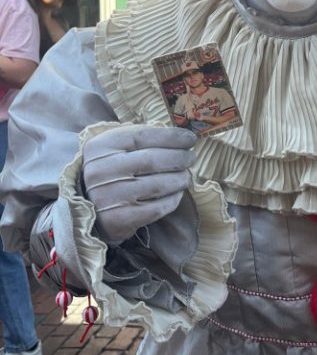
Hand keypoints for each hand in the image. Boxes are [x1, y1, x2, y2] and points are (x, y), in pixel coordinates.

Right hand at [83, 125, 196, 243]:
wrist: (88, 209)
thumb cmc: (110, 172)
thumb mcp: (114, 148)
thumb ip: (139, 139)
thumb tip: (178, 137)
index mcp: (100, 147)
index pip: (142, 135)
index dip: (171, 136)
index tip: (190, 139)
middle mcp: (102, 170)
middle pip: (153, 159)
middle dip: (180, 158)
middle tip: (190, 159)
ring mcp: (110, 196)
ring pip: (159, 184)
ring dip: (180, 179)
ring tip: (185, 176)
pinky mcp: (120, 219)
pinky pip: (157, 207)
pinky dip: (174, 199)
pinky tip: (177, 193)